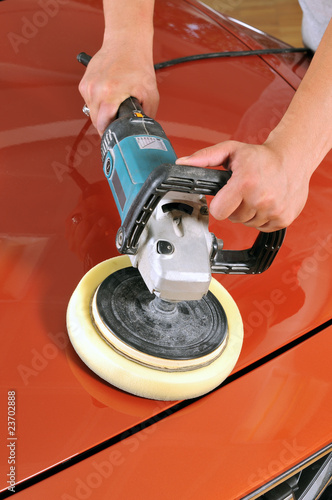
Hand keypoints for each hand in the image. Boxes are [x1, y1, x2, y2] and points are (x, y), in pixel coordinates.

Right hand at [78, 42, 158, 135]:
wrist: (126, 42)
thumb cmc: (137, 64)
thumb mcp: (150, 94)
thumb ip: (146, 116)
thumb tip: (142, 130)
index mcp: (110, 94)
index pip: (102, 126)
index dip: (110, 134)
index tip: (115, 136)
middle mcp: (95, 90)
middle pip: (95, 121)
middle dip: (107, 125)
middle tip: (118, 122)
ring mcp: (87, 86)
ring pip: (91, 112)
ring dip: (102, 114)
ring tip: (114, 105)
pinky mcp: (84, 83)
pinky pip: (89, 102)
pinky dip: (98, 103)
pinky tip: (108, 96)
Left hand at [176, 140, 310, 231]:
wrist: (293, 158)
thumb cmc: (261, 156)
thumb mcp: (231, 151)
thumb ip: (204, 158)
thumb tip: (182, 163)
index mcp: (245, 183)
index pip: (218, 212)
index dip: (219, 205)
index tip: (225, 196)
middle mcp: (261, 199)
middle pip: (233, 218)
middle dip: (235, 207)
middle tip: (243, 191)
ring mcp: (274, 211)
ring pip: (247, 224)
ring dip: (249, 212)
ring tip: (256, 195)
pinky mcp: (284, 219)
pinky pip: (263, 228)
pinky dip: (262, 217)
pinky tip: (266, 202)